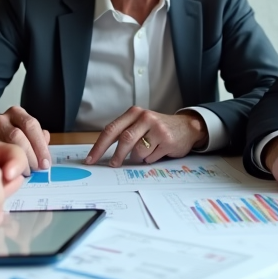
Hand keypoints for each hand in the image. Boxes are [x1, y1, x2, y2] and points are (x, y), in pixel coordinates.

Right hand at [0, 106, 51, 170]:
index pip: (31, 125)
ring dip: (17, 163)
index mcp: (17, 113)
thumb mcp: (24, 128)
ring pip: (3, 146)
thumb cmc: (9, 133)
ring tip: (24, 173)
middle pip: (17, 136)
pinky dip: (4, 166)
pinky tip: (10, 174)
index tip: (45, 163)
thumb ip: (37, 136)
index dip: (40, 146)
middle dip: (29, 156)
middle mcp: (1, 120)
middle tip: (36, 169)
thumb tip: (46, 144)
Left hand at [85, 107, 208, 165]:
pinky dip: (150, 159)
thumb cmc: (158, 128)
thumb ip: (124, 133)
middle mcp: (145, 118)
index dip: (99, 146)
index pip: (111, 130)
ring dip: (138, 158)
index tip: (91, 158)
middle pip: (125, 140)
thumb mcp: (140, 124)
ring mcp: (157, 128)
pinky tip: (156, 152)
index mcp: (134, 113)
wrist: (186, 127)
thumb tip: (102, 152)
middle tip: (113, 165)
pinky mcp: (167, 140)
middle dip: (117, 156)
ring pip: (138, 151)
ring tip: (145, 153)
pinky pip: (151, 157)